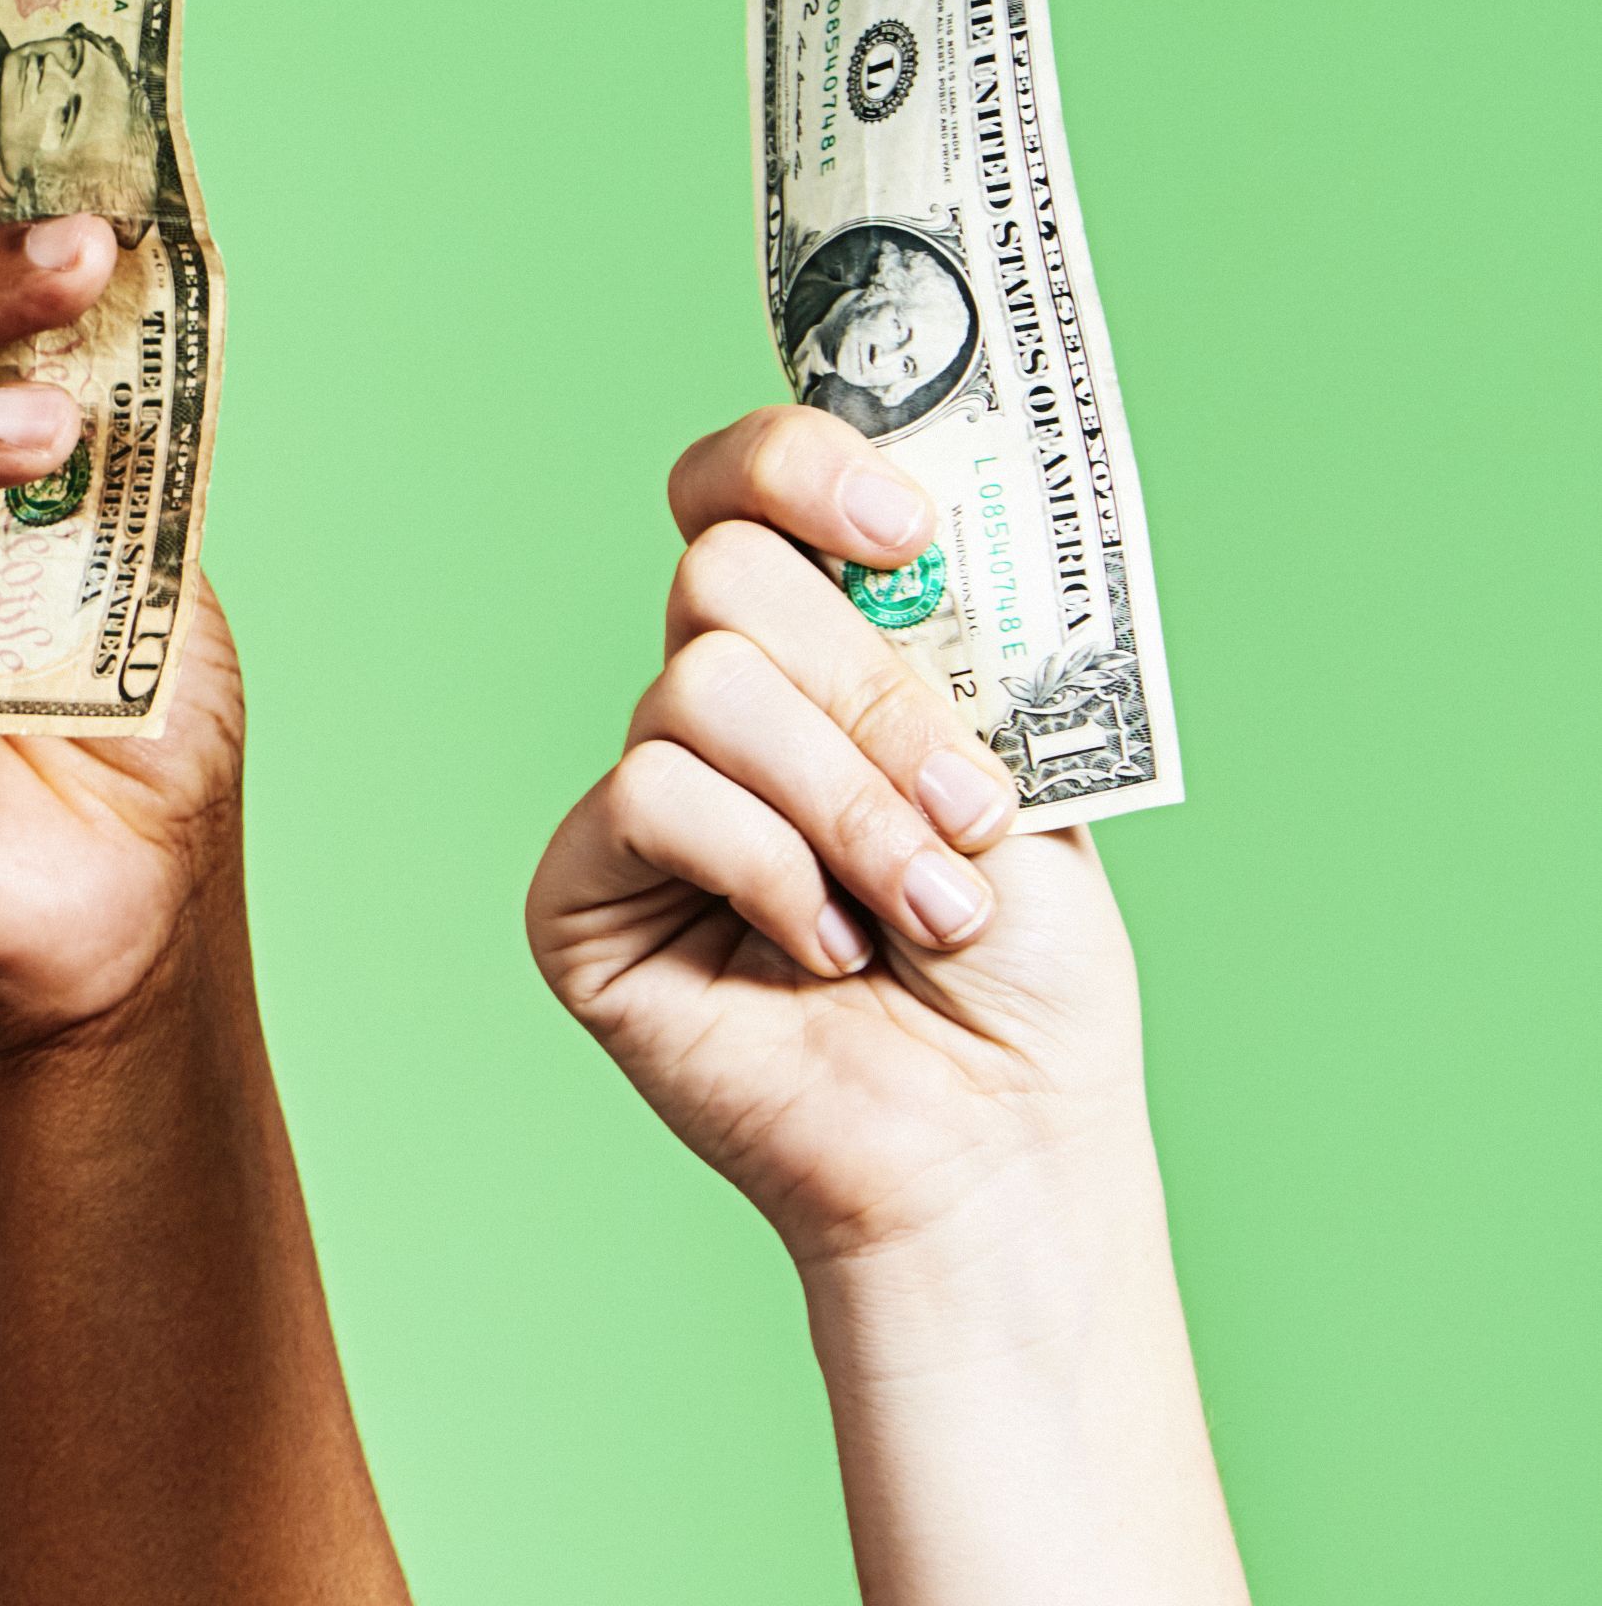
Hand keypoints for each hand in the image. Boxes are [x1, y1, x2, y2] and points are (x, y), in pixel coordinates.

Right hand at [522, 407, 1142, 1270]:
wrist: (995, 1140)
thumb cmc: (1023, 976)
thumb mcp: (1022, 772)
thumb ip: (947, 646)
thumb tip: (912, 530)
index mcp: (821, 654)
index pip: (747, 489)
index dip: (800, 465)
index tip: (904, 531)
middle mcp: (717, 706)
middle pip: (726, 570)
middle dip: (871, 694)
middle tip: (966, 810)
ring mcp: (641, 797)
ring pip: (700, 687)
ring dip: (847, 804)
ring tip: (921, 910)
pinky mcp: (582, 889)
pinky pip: (654, 796)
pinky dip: (769, 869)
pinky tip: (822, 949)